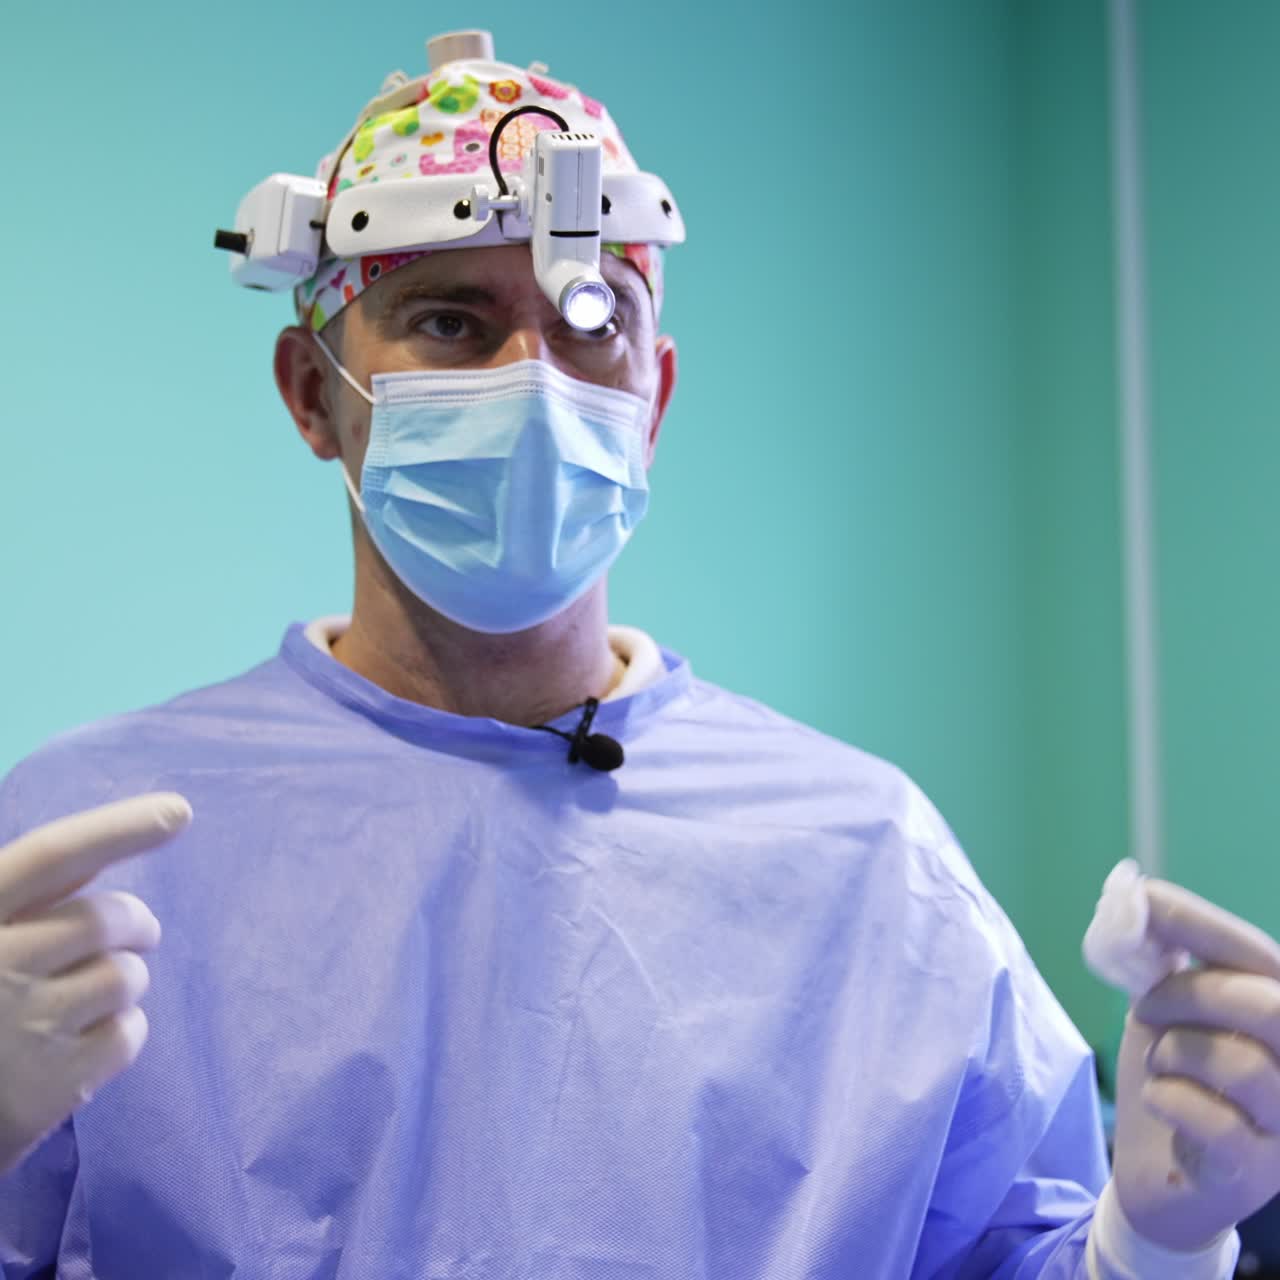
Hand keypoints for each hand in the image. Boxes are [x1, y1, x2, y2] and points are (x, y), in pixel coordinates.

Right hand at [0, 793, 190, 1174]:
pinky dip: (121, 1032)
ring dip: (123, 981)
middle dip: (135, 923)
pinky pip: (129, 1033)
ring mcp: (23, 1027)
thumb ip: (32, 901)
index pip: (52, 857)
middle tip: (140, 934)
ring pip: (124, 975)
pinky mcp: (50, 1086)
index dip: (117, 830)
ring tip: (84, 1002)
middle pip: (106, 918)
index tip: (179, 811)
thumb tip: (108, 845)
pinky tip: (83, 1044)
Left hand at [1112, 877, 1279, 1249]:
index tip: (1146, 900)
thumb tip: (1131, 891)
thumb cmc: (1171, 1076)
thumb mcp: (1161, 1007)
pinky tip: (1161, 1101)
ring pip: (1242, 1065)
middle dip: (1190, 994)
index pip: (1262, 956)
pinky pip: (1218, 1123)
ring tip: (1159, 1065)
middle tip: (1144, 1008)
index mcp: (1279, 1017)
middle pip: (1268, 1007)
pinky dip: (1170, 1100)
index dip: (1202, 923)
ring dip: (1174, 1054)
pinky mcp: (1257, 1173)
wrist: (1156, 1175)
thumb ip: (1155, 953)